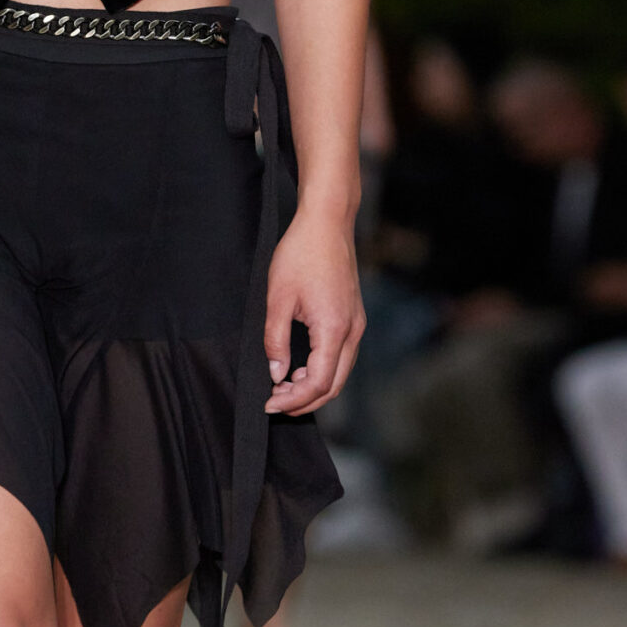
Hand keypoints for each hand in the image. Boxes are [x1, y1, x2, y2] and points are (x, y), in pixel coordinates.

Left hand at [263, 209, 363, 415]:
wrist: (328, 223)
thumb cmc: (301, 253)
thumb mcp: (277, 298)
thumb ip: (275, 341)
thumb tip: (276, 374)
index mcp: (334, 328)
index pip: (318, 383)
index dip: (294, 400)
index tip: (269, 403)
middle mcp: (352, 331)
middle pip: (334, 385)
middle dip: (305, 401)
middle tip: (275, 402)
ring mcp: (357, 324)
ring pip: (340, 373)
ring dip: (314, 386)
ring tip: (282, 387)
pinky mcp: (354, 318)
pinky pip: (342, 357)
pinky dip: (323, 370)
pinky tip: (300, 368)